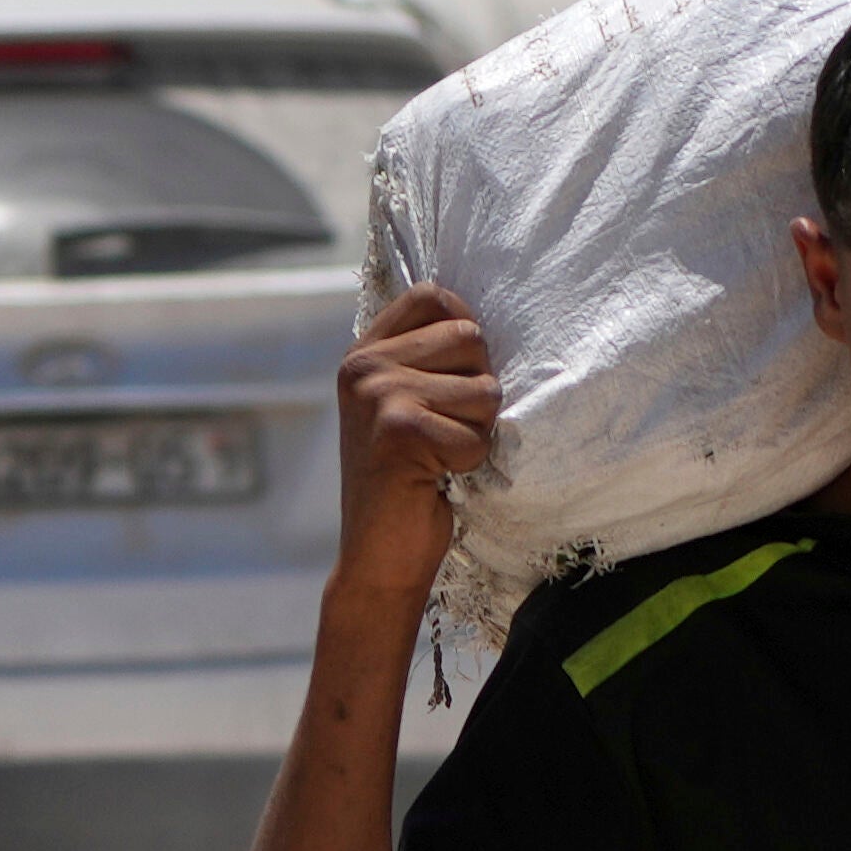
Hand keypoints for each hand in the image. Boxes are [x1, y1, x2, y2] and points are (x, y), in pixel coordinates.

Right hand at [331, 284, 500, 605]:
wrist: (379, 555)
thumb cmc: (411, 480)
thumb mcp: (411, 405)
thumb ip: (433, 359)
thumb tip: (486, 320)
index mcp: (365, 351)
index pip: (434, 296)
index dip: (467, 332)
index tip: (458, 377)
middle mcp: (364, 365)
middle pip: (471, 338)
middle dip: (478, 393)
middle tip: (443, 431)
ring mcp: (377, 394)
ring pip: (484, 389)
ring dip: (477, 431)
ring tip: (438, 456)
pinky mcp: (399, 429)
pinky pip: (477, 434)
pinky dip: (470, 463)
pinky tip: (435, 478)